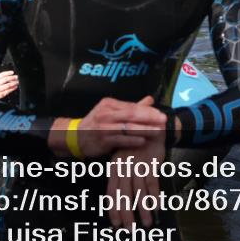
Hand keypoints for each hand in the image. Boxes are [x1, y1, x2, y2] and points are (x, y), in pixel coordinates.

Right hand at [0, 70, 18, 98]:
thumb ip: (5, 77)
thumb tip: (13, 75)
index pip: (2, 74)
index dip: (7, 73)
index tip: (13, 72)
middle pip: (5, 79)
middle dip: (12, 78)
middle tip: (16, 77)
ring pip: (7, 85)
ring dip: (13, 83)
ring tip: (17, 82)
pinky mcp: (0, 94)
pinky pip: (8, 91)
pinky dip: (13, 88)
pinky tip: (16, 86)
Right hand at [48, 95, 164, 158]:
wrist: (76, 136)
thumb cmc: (97, 123)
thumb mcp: (111, 111)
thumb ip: (131, 107)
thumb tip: (150, 99)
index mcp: (109, 104)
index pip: (132, 106)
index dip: (147, 110)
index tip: (160, 113)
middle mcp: (106, 114)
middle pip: (131, 115)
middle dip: (149, 117)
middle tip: (163, 120)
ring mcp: (103, 128)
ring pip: (127, 128)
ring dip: (144, 130)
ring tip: (158, 131)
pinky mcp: (102, 141)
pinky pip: (120, 140)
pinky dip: (132, 141)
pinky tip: (143, 141)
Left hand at [107, 128, 165, 228]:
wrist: (151, 127)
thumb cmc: (136, 147)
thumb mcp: (122, 159)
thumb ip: (120, 177)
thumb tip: (119, 199)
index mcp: (114, 167)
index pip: (111, 192)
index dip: (113, 209)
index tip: (116, 224)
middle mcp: (124, 167)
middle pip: (124, 195)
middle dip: (126, 215)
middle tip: (130, 230)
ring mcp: (137, 164)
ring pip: (139, 191)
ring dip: (143, 210)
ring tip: (147, 223)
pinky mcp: (151, 162)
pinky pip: (152, 182)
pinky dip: (155, 196)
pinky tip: (157, 207)